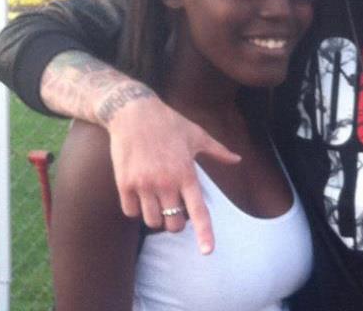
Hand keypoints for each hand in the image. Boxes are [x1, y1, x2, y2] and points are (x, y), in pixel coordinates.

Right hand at [103, 92, 240, 253]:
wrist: (133, 112)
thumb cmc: (169, 122)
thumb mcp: (196, 134)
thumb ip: (218, 151)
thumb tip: (238, 159)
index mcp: (186, 172)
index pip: (198, 210)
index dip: (204, 233)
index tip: (207, 251)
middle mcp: (165, 182)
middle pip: (173, 224)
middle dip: (176, 222)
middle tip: (174, 207)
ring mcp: (144, 184)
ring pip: (152, 222)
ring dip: (156, 216)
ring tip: (157, 199)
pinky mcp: (124, 184)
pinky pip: (131, 212)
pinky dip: (136, 209)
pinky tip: (140, 194)